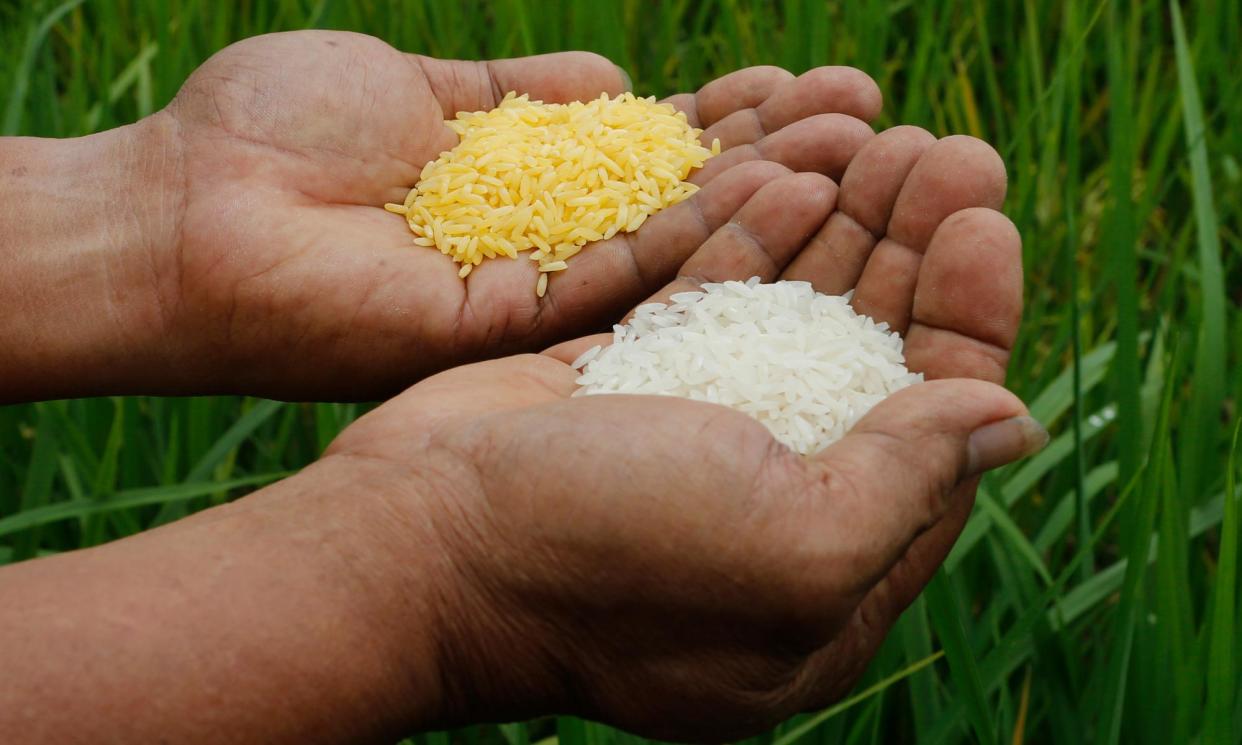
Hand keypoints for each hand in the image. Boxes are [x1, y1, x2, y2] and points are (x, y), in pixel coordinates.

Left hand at [143, 30, 882, 398]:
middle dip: (778, 155)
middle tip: (872, 113)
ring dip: (766, 200)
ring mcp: (535, 293)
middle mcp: (544, 246)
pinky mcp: (515, 330)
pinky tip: (781, 196)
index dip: (735, 118)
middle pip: (682, 201)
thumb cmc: (279, 129)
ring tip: (859, 150)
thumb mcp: (423, 84)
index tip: (813, 81)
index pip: (653, 151)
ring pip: (674, 248)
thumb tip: (617, 81)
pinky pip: (623, 282)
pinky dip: (701, 239)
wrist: (190, 210)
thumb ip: (524, 91)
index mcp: (525, 186)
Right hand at [324, 130, 1037, 737]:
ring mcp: (690, 444)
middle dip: (912, 254)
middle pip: (868, 363)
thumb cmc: (605, 557)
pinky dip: (752, 239)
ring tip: (885, 133)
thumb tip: (1013, 423)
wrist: (417, 540)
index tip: (983, 219)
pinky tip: (797, 171)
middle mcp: (765, 512)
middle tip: (947, 150)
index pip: (933, 436)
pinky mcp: (626, 387)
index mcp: (823, 584)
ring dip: (843, 229)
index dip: (970, 320)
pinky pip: (709, 303)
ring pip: (792, 321)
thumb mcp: (789, 547)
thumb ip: (909, 484)